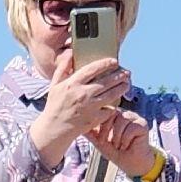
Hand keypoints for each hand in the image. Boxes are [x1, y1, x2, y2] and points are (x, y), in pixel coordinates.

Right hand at [28, 53, 131, 167]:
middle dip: (120, 75)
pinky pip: (109, 109)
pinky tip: (116, 101)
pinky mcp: (95, 118)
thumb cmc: (54, 106)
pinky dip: (113, 106)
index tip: (114, 61)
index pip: (92, 69)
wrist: (54, 129)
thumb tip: (70, 52)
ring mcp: (90, 107)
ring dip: (122, 88)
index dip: (105, 63)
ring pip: (112, 94)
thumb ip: (63, 68)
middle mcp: (82, 94)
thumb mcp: (54, 85)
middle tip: (126, 72)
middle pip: (107, 81)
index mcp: (72, 84)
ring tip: (126, 84)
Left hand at [87, 108, 155, 177]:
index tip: (99, 139)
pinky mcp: (142, 124)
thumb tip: (77, 126)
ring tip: (118, 145)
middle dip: (106, 130)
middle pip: (112, 114)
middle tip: (106, 143)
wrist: (131, 163)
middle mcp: (123, 114)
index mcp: (113, 116)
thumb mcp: (100, 142)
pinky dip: (126, 139)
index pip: (103, 112)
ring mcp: (134, 118)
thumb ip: (91, 133)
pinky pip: (131, 127)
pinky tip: (126, 145)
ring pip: (122, 120)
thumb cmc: (116, 152)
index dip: (99, 124)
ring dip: (117, 136)